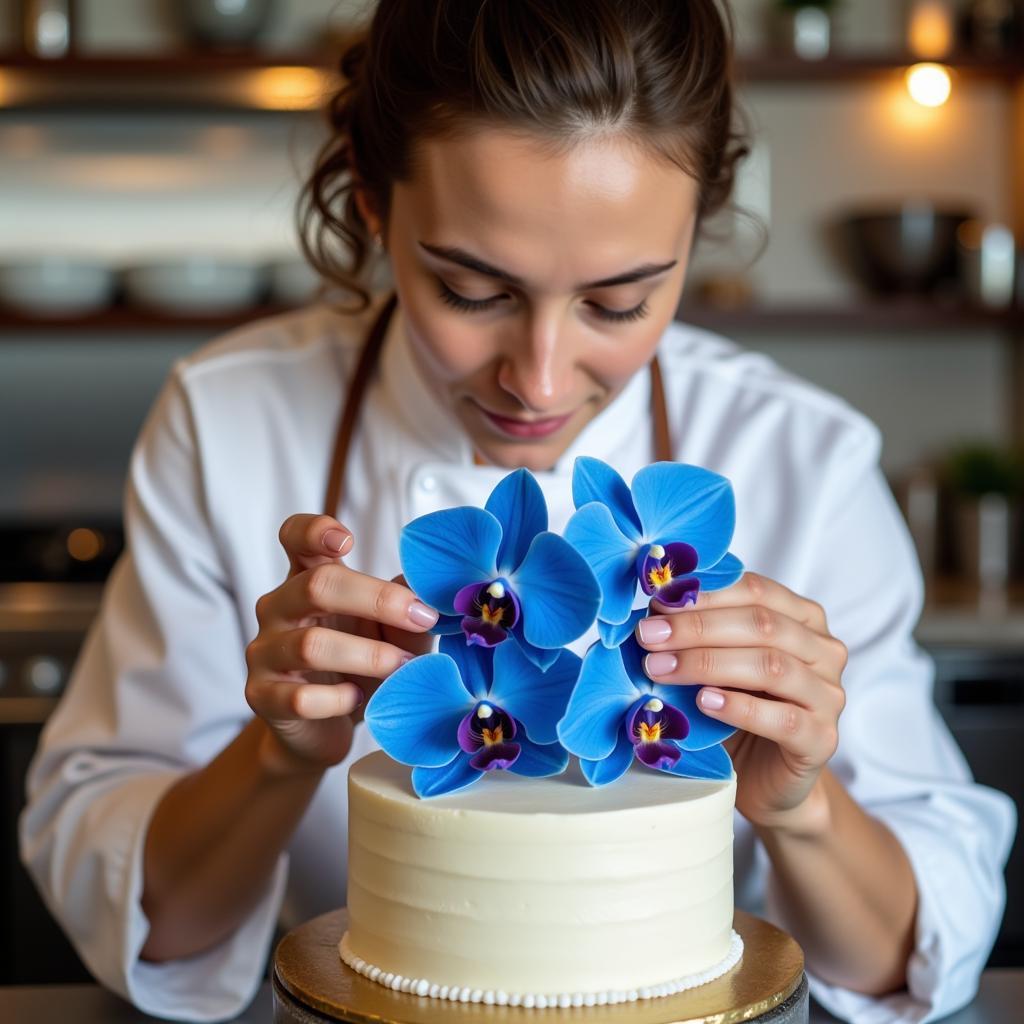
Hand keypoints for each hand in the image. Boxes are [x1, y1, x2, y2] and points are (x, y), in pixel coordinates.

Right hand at [244, 514, 438, 774]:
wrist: (321, 729)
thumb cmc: (359, 667)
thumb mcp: (391, 633)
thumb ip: (407, 608)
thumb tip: (432, 586)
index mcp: (307, 579)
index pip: (295, 537)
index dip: (314, 530)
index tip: (346, 541)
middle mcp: (278, 607)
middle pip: (315, 585)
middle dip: (376, 599)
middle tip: (421, 617)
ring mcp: (264, 652)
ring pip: (310, 644)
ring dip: (368, 656)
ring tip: (402, 666)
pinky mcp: (262, 696)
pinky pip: (300, 698)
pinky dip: (338, 700)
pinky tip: (358, 700)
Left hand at [635, 571, 847, 833]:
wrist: (763, 779)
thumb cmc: (736, 712)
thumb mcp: (716, 664)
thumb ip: (697, 635)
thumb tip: (652, 612)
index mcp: (802, 618)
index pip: (755, 590)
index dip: (704, 593)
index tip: (656, 601)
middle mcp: (823, 650)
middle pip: (762, 624)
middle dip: (697, 627)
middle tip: (649, 637)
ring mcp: (828, 695)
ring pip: (772, 665)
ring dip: (708, 663)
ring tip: (662, 669)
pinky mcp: (822, 739)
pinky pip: (782, 718)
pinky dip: (739, 707)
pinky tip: (704, 702)